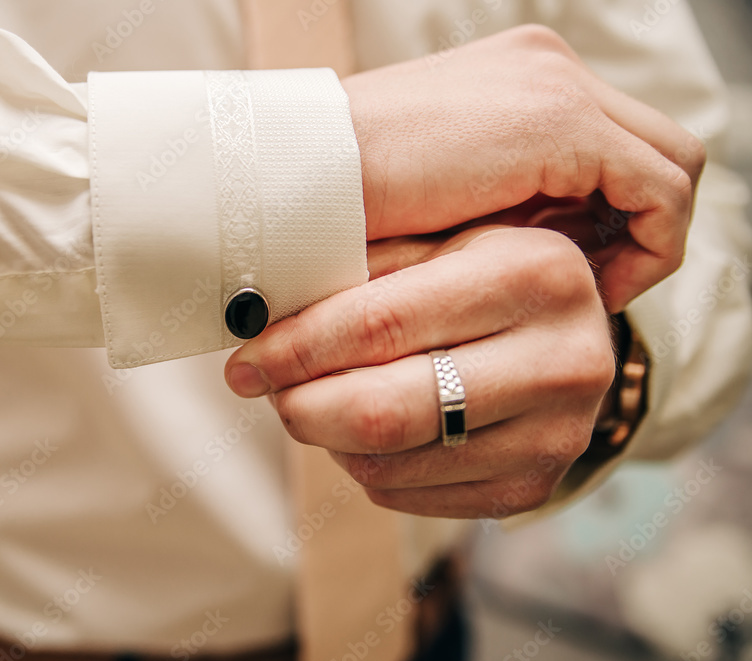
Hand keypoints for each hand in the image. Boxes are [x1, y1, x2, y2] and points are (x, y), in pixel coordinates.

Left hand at [224, 226, 614, 518]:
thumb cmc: (484, 276)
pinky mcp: (533, 488)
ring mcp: (554, 435)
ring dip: (329, 437)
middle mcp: (561, 359)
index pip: (378, 323)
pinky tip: (370, 430)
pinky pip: (406, 497)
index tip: (245, 362)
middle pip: (382, 413)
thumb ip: (358, 265)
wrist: (569, 338)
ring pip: (386, 465)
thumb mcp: (436, 241)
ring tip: (324, 398)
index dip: (295, 349)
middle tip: (268, 390)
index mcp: (532, 272)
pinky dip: (366, 466)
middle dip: (300, 406)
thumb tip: (259, 307)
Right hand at [345, 24, 704, 311]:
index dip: (608, 210)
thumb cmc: (343, 197)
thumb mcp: (436, 194)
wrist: (295, 172)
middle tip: (596, 279)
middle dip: (639, 219)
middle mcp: (546, 66)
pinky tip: (594, 284)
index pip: (606, 140)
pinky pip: (659, 188)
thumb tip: (539, 243)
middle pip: (649, 143)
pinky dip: (647, 243)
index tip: (574, 266)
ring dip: (649, 234)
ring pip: (670, 160)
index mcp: (516, 77)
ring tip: (595, 288)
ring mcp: (557, 85)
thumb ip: (496, 199)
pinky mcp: (559, 122)